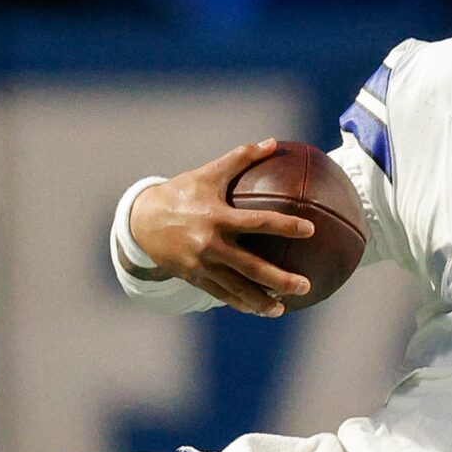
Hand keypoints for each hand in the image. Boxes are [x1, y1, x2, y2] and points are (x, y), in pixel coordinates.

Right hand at [125, 140, 319, 316]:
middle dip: (279, 279)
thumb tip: (273, 142)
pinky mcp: (194, 278)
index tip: (310, 230)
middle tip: (305, 285)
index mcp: (218, 217)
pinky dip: (240, 303)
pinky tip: (258, 309)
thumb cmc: (181, 193)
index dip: (285, 226)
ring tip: (283, 309)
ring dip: (261, 302)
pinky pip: (221, 294)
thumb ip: (241, 157)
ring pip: (236, 288)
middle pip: (251, 267)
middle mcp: (211, 244)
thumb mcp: (209, 173)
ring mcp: (202, 265)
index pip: (259, 222)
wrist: (141, 220)